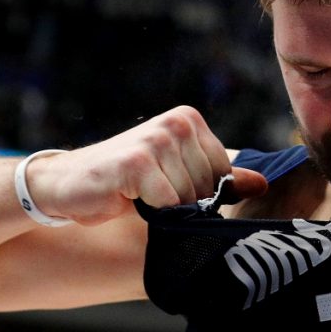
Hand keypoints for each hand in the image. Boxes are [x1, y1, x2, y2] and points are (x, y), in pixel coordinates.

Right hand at [24, 106, 267, 224]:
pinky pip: (168, 204)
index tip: (169, 186)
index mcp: (189, 120)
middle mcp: (177, 123)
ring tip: (138, 194)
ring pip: (190, 198)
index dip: (201, 192)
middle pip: (209, 187)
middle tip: (150, 193)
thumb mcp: (178, 176)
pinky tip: (127, 196)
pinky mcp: (137, 162)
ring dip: (165, 208)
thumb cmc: (126, 182)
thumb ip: (221, 179)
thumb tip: (262, 184)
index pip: (223, 173)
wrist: (68, 184)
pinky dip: (151, 211)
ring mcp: (157, 140)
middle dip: (183, 202)